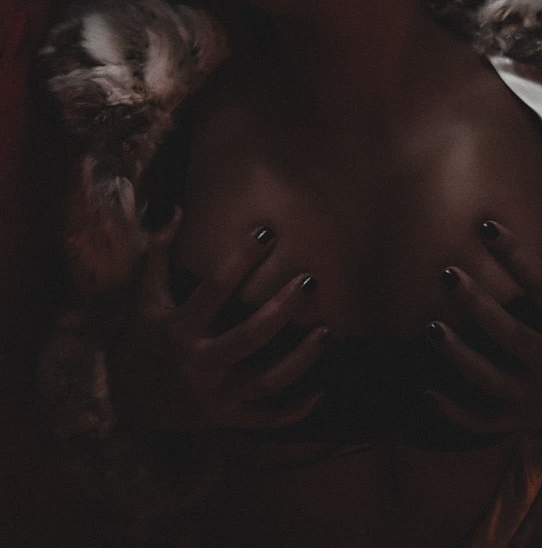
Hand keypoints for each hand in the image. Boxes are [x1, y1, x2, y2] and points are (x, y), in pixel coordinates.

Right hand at [113, 213, 327, 431]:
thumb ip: (161, 253)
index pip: (215, 289)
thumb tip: (178, 210)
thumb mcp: (146, 296)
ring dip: (300, 360)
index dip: (241, 259)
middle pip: (249, 337)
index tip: (267, 233)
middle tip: (310, 280)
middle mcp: (199, 364)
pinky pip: (267, 418)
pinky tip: (321, 390)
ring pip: (266, 381)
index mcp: (179, 329)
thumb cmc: (145, 337)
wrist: (128, 402)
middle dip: (282, 309)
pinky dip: (295, 410)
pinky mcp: (227, 419)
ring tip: (326, 332)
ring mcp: (215, 396)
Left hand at [426, 198, 541, 435]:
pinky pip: (483, 420)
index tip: (484, 225)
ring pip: (490, 379)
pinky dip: (454, 411)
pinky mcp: (518, 420)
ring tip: (430, 327)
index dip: (515, 254)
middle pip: (510, 334)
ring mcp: (536, 397)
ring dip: (459, 356)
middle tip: (447, 272)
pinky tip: (425, 390)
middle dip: (477, 305)